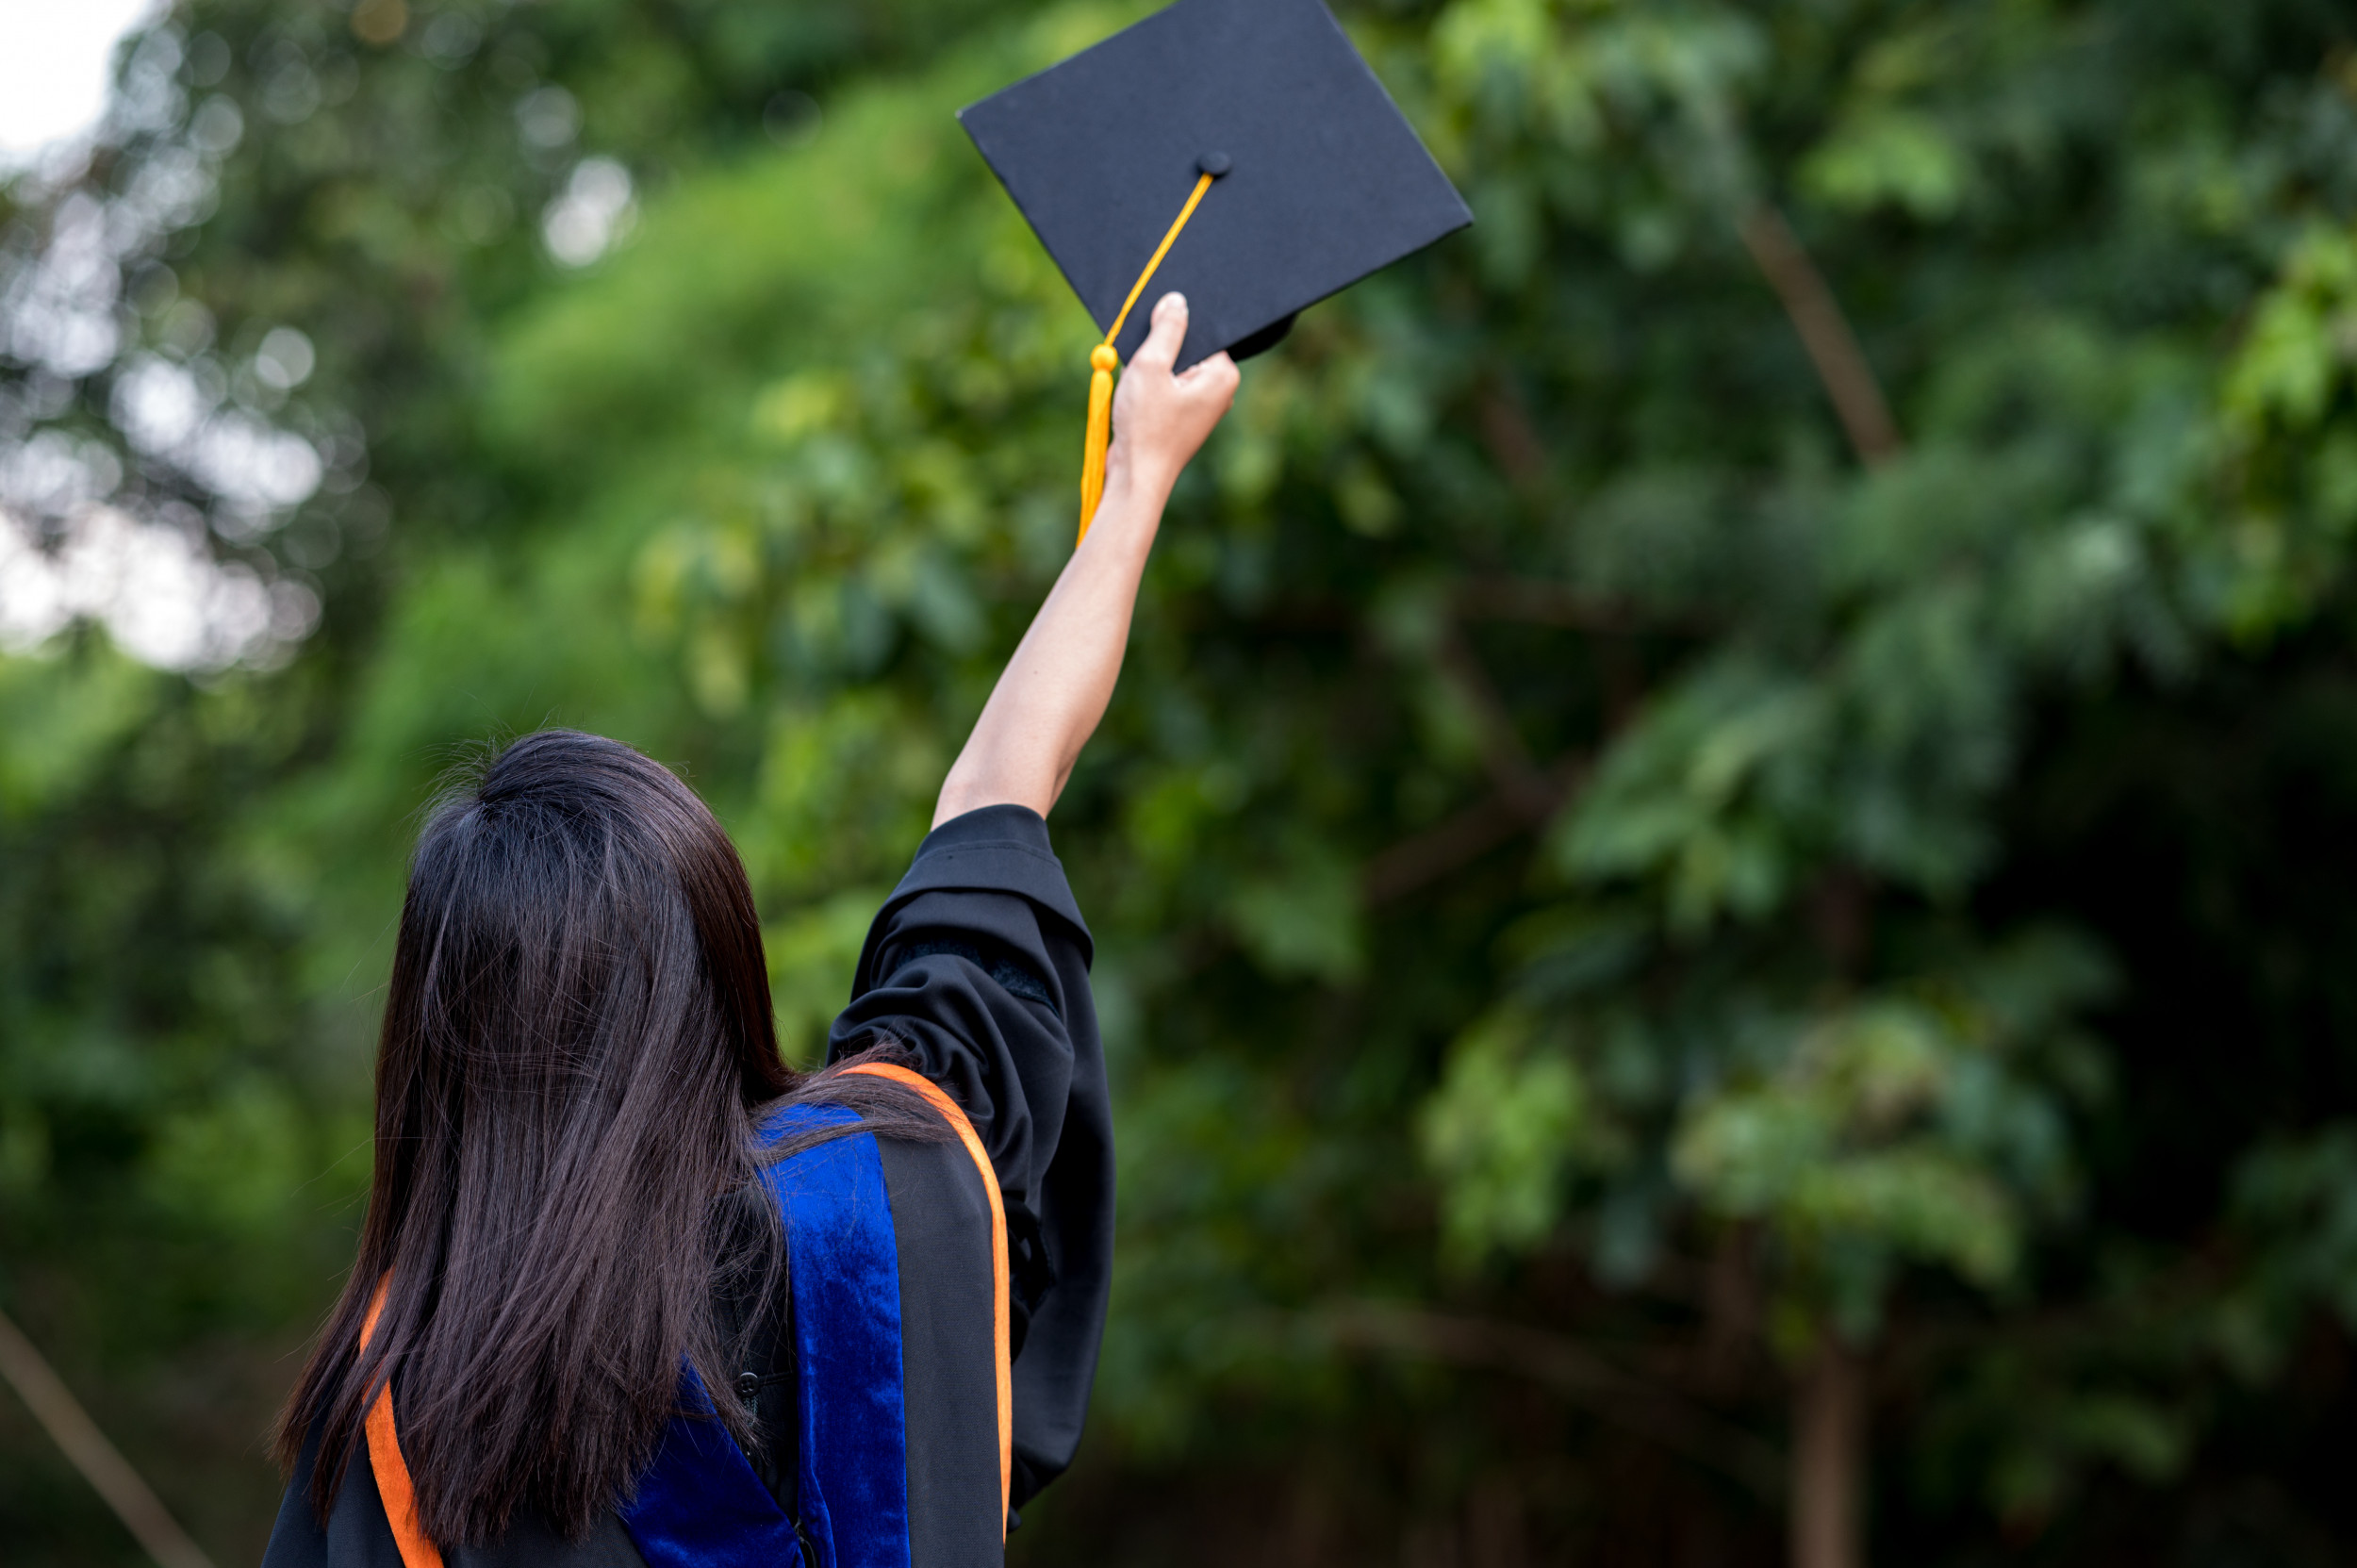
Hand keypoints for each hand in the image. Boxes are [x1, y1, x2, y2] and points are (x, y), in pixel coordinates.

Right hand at [1103, 292, 1240, 500]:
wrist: (1135, 478)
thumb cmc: (1146, 427)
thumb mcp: (1152, 366)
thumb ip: (1167, 329)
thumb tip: (1177, 302)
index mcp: (1223, 376)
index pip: (1204, 331)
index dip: (1175, 325)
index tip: (1153, 330)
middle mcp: (1219, 391)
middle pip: (1188, 348)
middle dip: (1161, 347)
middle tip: (1143, 362)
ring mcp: (1200, 406)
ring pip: (1173, 368)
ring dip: (1151, 367)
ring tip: (1138, 383)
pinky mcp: (1182, 417)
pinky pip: (1166, 386)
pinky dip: (1148, 384)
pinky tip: (1135, 396)